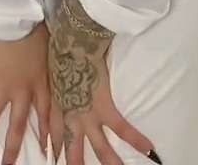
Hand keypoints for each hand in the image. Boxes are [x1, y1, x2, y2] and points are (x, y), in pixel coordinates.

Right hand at [0, 19, 51, 163]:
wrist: (20, 19)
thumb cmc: (40, 30)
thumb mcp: (53, 51)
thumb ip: (53, 66)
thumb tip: (61, 68)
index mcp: (41, 84)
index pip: (46, 116)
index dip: (46, 135)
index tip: (47, 154)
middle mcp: (23, 91)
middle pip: (17, 125)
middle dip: (13, 149)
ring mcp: (4, 85)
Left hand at [48, 33, 158, 164]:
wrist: (70, 45)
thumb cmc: (57, 52)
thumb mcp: (48, 73)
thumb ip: (50, 84)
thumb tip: (49, 79)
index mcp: (55, 110)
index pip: (55, 138)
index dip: (56, 150)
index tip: (56, 159)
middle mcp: (71, 119)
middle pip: (73, 151)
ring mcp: (89, 116)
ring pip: (101, 148)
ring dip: (111, 162)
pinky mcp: (105, 107)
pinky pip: (123, 128)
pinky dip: (136, 139)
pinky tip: (149, 150)